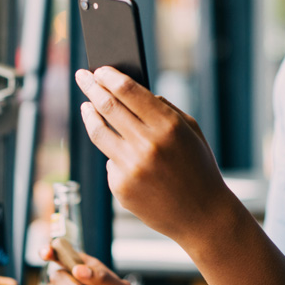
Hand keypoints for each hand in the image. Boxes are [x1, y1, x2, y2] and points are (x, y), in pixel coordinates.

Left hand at [75, 67, 234, 246]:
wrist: (202, 215)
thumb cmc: (199, 168)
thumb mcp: (191, 131)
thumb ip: (165, 109)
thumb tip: (135, 92)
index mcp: (168, 126)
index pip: (128, 91)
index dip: (109, 76)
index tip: (99, 69)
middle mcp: (146, 144)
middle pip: (107, 106)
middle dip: (91, 87)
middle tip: (82, 76)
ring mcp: (130, 167)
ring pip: (99, 132)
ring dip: (89, 114)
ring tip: (86, 106)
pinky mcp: (120, 187)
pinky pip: (111, 161)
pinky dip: (115, 153)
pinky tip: (124, 154)